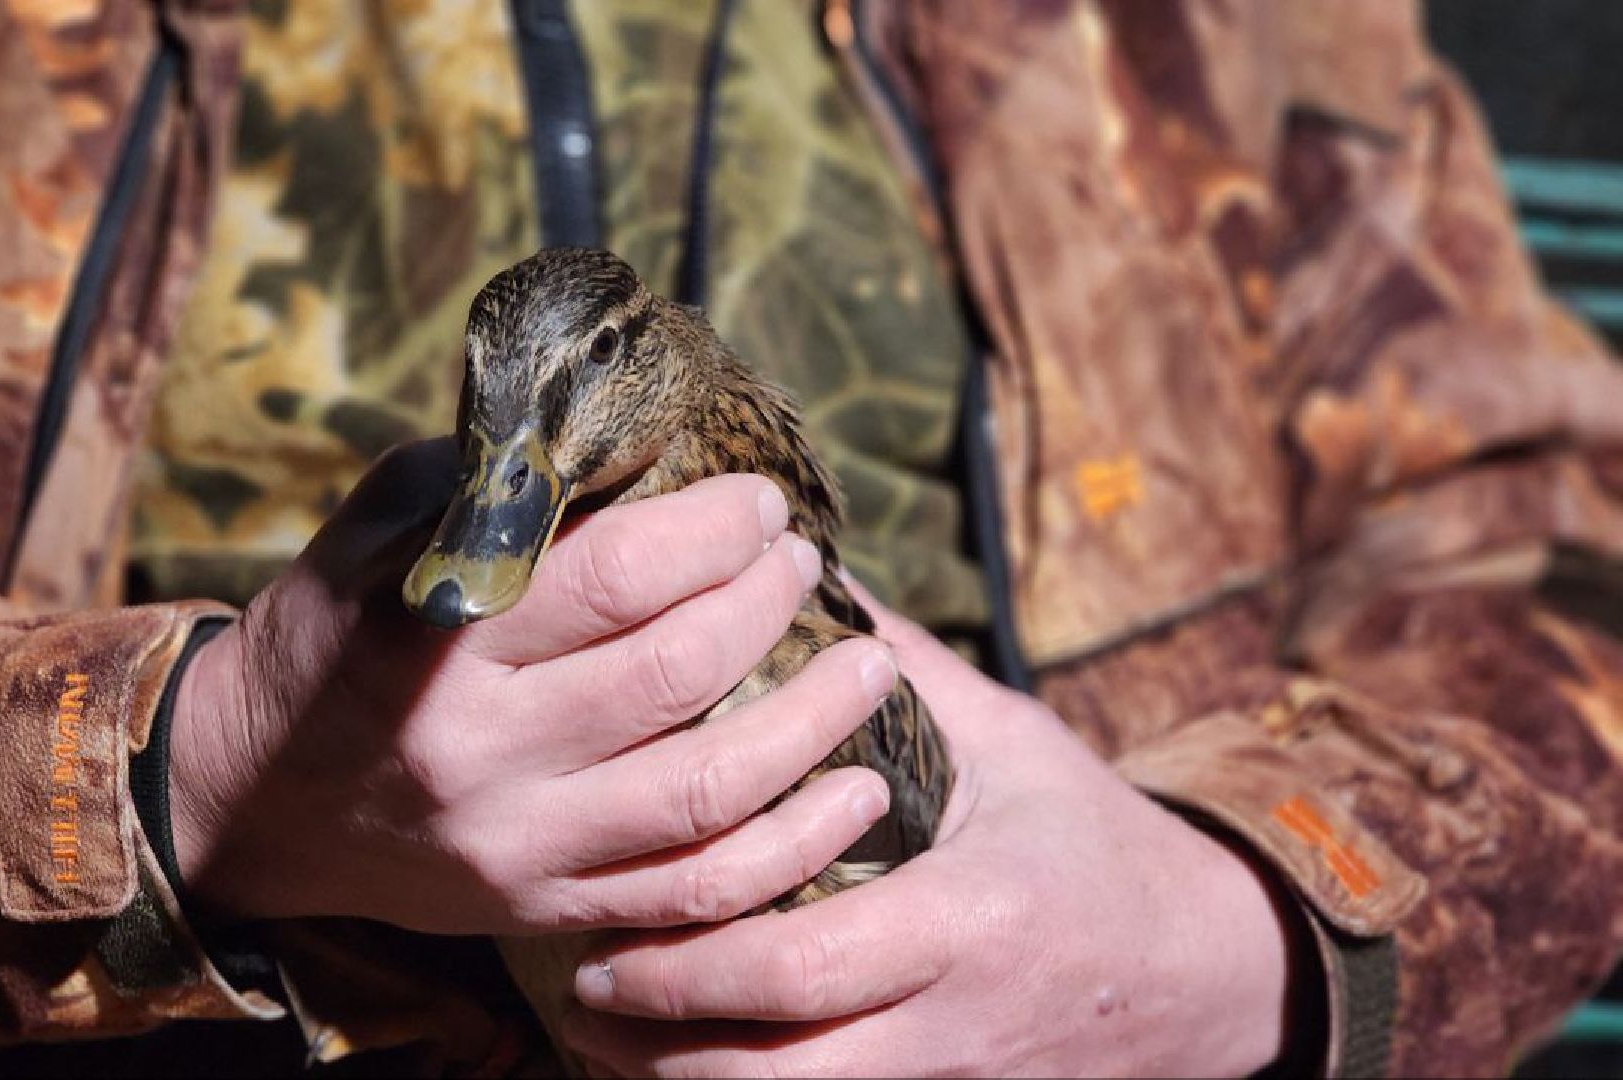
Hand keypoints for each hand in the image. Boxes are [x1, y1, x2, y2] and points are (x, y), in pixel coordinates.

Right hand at [167, 440, 895, 935]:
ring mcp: (519, 844)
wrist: (252, 798)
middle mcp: (480, 752)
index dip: (710, 533)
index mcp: (434, 641)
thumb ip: (489, 483)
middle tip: (802, 562)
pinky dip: (793, 844)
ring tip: (872, 661)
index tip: (761, 505)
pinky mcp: (546, 907)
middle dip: (764, 604)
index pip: (608, 578)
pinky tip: (857, 789)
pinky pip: (696, 893)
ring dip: (812, 722)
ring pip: (705, 792)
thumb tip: (623, 433)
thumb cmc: (328, 641)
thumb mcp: (374, 533)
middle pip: (671, 675)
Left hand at [562, 587, 1295, 1077]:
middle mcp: (952, 1022)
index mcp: (968, 920)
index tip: (601, 935)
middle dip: (656, 1045)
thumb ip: (905, 673)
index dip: (685, 967)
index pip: (800, 968)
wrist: (1205, 970)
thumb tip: (810, 581)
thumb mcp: (1012, 747)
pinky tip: (687, 1062)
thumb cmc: (1097, 842)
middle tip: (575, 991)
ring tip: (602, 1039)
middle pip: (774, 1075)